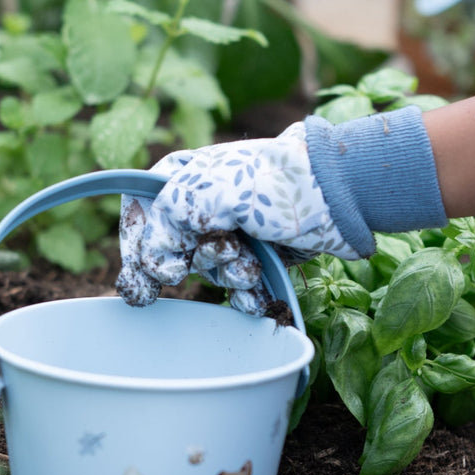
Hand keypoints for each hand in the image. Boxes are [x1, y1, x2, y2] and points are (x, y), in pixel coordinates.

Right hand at [116, 121, 359, 315]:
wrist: (337, 196)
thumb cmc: (273, 182)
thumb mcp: (206, 191)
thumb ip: (165, 222)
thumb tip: (152, 264)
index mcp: (181, 176)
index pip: (137, 211)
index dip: (137, 244)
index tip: (148, 271)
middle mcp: (200, 205)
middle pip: (171, 251)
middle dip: (196, 262)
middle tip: (221, 255)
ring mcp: (228, 232)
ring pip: (207, 272)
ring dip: (229, 275)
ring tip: (252, 263)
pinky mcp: (254, 257)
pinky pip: (234, 290)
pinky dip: (246, 298)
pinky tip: (258, 298)